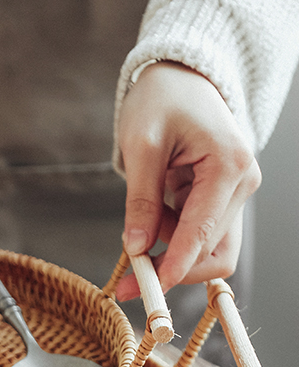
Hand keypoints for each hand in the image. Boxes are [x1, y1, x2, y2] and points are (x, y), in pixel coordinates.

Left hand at [115, 62, 261, 301]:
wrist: (178, 77)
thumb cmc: (161, 100)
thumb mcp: (142, 146)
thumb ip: (141, 200)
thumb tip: (136, 247)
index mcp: (229, 165)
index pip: (203, 234)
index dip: (174, 267)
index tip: (146, 289)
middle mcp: (242, 183)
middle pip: (212, 252)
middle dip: (169, 271)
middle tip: (126, 285)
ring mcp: (234, 193)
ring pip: (207, 250)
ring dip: (169, 256)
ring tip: (133, 239)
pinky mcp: (220, 199)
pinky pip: (198, 235)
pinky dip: (171, 242)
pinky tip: (148, 226)